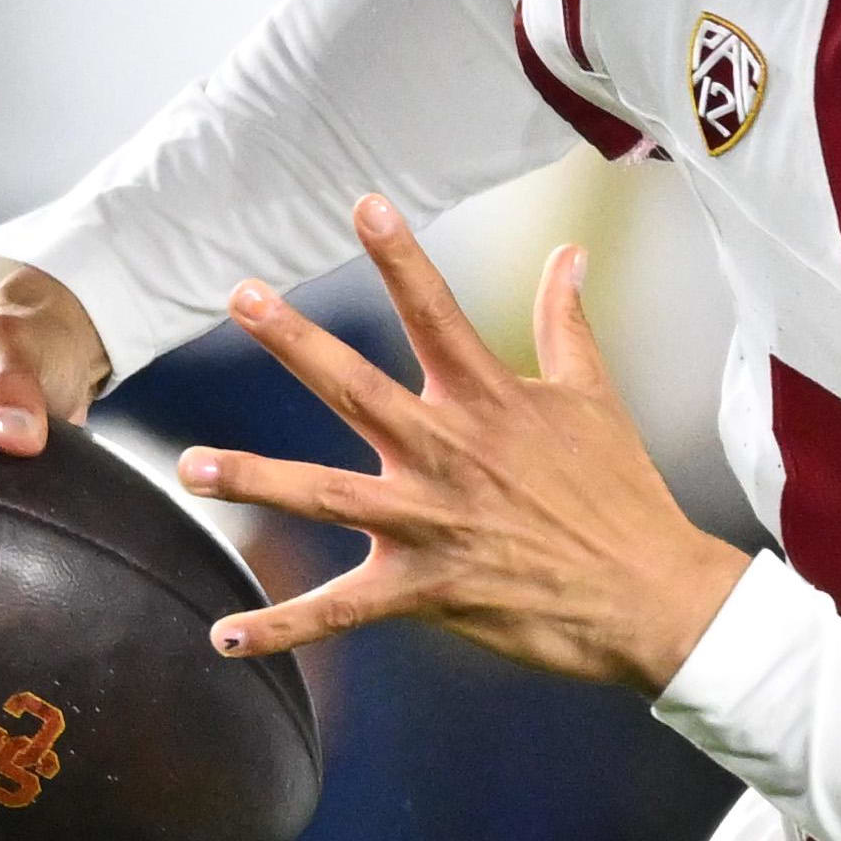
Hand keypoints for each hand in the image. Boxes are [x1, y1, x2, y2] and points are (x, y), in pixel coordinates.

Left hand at [176, 197, 746, 690]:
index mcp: (489, 401)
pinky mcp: (427, 590)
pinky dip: (281, 628)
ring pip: (326, 496)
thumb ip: (566, 322)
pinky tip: (224, 637)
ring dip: (254, 479)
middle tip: (241, 297)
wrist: (651, 595)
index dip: (402, 257)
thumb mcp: (595, 397)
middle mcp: (449, 453)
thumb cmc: (622, 495)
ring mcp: (432, 523)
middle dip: (296, 342)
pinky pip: (341, 612)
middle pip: (357, 388)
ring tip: (189, 464)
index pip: (437, 313)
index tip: (363, 204)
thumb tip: (570, 252)